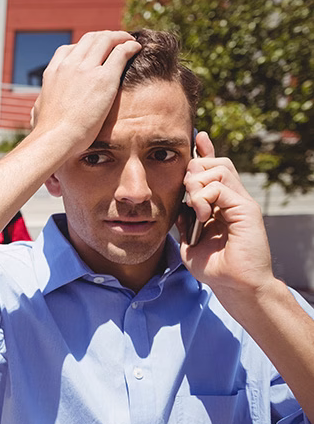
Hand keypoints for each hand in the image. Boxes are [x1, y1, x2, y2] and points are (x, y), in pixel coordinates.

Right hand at [31, 31, 141, 151]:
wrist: (56, 138)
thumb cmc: (47, 132)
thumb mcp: (37, 112)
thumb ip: (40, 105)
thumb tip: (37, 110)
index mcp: (53, 72)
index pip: (69, 48)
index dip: (85, 47)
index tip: (95, 52)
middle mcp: (69, 65)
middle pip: (91, 38)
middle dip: (106, 37)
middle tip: (117, 43)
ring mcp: (86, 69)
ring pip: (107, 39)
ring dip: (121, 37)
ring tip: (130, 42)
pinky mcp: (105, 78)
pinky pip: (122, 51)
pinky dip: (131, 46)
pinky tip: (137, 49)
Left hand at [179, 131, 272, 299]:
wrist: (235, 286)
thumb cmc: (214, 267)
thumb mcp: (189, 240)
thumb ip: (183, 220)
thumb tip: (176, 204)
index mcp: (222, 203)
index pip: (215, 167)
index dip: (205, 151)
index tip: (196, 137)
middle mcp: (234, 198)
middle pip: (215, 161)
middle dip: (193, 170)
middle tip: (186, 197)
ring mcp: (242, 202)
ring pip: (218, 168)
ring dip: (197, 184)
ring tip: (195, 209)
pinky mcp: (246, 209)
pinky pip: (220, 186)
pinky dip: (204, 197)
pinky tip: (201, 215)